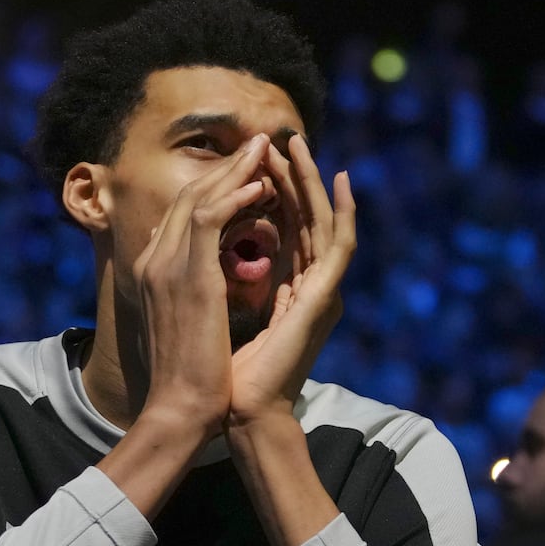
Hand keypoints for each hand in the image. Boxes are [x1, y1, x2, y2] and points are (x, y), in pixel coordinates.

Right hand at [134, 132, 279, 437]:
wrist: (180, 408)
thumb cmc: (186, 380)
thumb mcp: (181, 326)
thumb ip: (184, 295)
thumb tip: (201, 280)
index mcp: (151, 273)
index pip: (180, 216)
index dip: (215, 191)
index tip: (246, 176)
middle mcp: (152, 261)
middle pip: (187, 197)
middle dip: (226, 169)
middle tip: (259, 145)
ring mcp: (165, 265)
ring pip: (198, 197)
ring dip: (234, 171)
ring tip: (265, 151)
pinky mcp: (188, 275)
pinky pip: (209, 217)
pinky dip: (234, 197)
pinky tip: (261, 187)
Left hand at [228, 134, 355, 427]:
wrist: (235, 408)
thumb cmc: (222, 371)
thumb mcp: (215, 308)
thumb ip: (222, 278)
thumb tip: (202, 249)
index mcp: (286, 287)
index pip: (282, 225)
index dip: (270, 189)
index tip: (252, 158)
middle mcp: (308, 284)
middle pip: (302, 216)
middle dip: (289, 175)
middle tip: (275, 137)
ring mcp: (321, 290)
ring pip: (320, 220)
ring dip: (310, 180)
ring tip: (295, 144)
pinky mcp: (324, 297)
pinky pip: (340, 243)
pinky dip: (342, 209)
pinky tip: (337, 178)